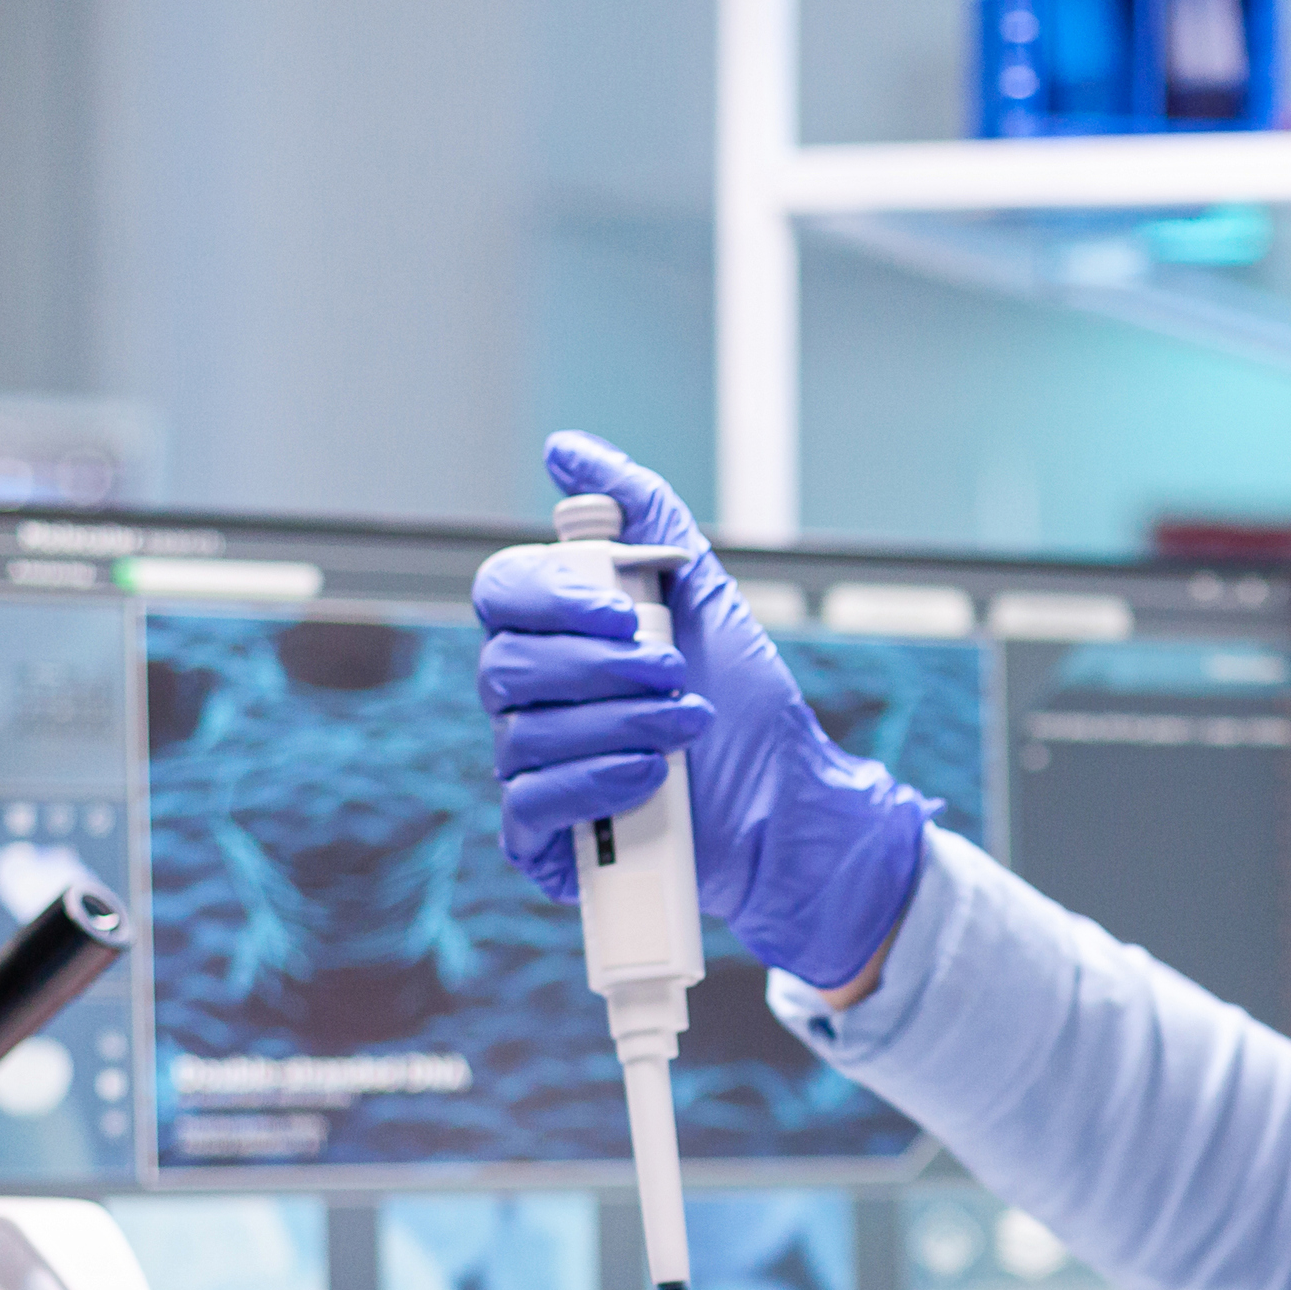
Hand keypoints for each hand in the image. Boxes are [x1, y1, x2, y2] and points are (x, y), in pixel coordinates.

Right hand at [470, 430, 937, 986]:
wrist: (790, 806)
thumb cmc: (746, 703)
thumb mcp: (705, 592)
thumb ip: (645, 514)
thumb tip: (569, 450)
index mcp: (555, 634)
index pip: (501, 592)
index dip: (554, 597)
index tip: (627, 610)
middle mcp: (530, 698)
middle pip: (506, 664)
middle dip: (601, 668)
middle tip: (675, 675)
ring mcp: (534, 769)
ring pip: (523, 734)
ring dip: (616, 725)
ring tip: (685, 729)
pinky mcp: (548, 839)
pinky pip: (529, 807)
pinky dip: (592, 785)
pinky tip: (647, 780)